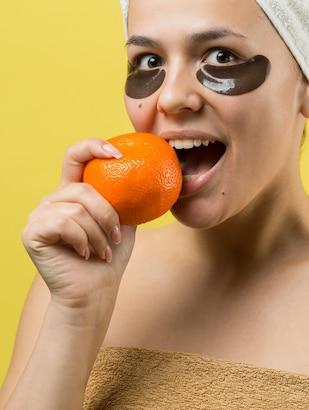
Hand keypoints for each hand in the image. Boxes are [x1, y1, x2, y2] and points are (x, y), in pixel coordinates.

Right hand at [22, 138, 135, 310]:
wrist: (95, 290)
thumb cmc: (110, 255)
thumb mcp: (124, 219)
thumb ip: (125, 194)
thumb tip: (147, 170)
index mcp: (72, 191)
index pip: (75, 155)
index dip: (93, 146)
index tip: (119, 154)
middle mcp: (53, 199)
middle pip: (82, 188)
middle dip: (107, 213)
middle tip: (117, 236)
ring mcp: (38, 215)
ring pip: (77, 208)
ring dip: (98, 233)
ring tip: (103, 250)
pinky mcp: (32, 232)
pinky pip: (65, 224)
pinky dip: (83, 240)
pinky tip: (85, 254)